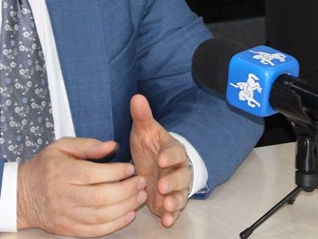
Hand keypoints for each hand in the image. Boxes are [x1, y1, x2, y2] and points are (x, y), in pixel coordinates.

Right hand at [17, 137, 146, 236]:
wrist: (20, 195)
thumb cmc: (44, 166)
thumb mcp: (61, 147)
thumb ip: (88, 145)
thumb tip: (113, 146)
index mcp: (62, 173)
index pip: (94, 174)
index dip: (116, 172)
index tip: (131, 167)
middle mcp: (64, 196)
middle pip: (101, 197)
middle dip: (126, 190)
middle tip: (142, 182)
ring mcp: (66, 215)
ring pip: (101, 216)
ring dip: (125, 207)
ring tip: (140, 197)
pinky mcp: (68, 229)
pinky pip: (95, 231)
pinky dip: (115, 225)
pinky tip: (128, 214)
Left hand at [129, 94, 191, 227]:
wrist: (156, 164)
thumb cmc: (151, 146)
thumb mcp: (145, 131)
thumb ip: (142, 116)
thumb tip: (136, 97)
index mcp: (172, 150)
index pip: (175, 152)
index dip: (169, 156)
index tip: (161, 159)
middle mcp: (177, 169)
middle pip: (181, 175)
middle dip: (173, 182)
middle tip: (162, 186)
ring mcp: (175, 187)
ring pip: (180, 194)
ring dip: (174, 201)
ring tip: (166, 206)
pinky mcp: (169, 201)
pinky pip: (174, 210)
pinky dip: (171, 215)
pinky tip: (166, 220)